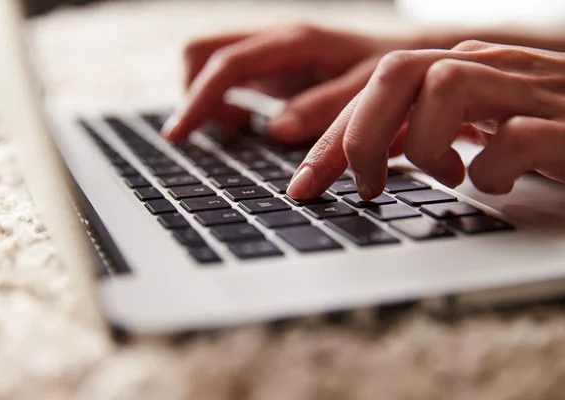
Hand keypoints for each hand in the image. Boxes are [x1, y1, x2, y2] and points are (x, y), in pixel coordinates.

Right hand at [164, 24, 417, 142]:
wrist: (412, 58)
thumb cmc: (393, 74)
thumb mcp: (367, 91)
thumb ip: (324, 108)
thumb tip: (277, 129)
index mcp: (293, 41)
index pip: (227, 63)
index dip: (198, 99)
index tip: (178, 136)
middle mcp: (275, 40)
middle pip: (202, 51)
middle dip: (193, 93)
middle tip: (211, 135)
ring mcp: (270, 53)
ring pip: (211, 64)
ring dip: (209, 100)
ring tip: (239, 131)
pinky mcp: (272, 67)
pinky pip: (229, 80)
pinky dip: (225, 104)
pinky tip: (248, 125)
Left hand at [287, 40, 564, 199]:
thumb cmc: (538, 127)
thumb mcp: (466, 124)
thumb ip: (414, 128)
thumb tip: (357, 156)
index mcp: (456, 67)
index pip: (374, 88)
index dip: (329, 138)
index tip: (303, 186)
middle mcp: (486, 67)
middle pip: (396, 72)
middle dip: (362, 137)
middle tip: (366, 186)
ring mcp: (528, 90)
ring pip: (447, 88)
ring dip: (427, 147)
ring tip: (445, 177)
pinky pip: (515, 137)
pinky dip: (491, 172)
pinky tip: (493, 184)